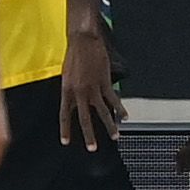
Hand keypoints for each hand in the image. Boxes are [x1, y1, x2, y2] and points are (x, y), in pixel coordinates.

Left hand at [60, 28, 122, 148]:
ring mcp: (93, 88)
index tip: (65, 142)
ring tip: (115, 136)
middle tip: (92, 148)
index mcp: (66, 91)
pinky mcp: (104, 82)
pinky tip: (125, 116)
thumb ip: (71, 90)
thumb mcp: (67, 75)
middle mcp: (79, 93)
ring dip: (109, 125)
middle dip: (89, 135)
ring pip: (102, 112)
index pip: (64, 115)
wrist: (83, 41)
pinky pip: (113, 99)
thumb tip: (75, 102)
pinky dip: (120, 108)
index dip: (65, 129)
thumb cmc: (73, 56)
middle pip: (84, 118)